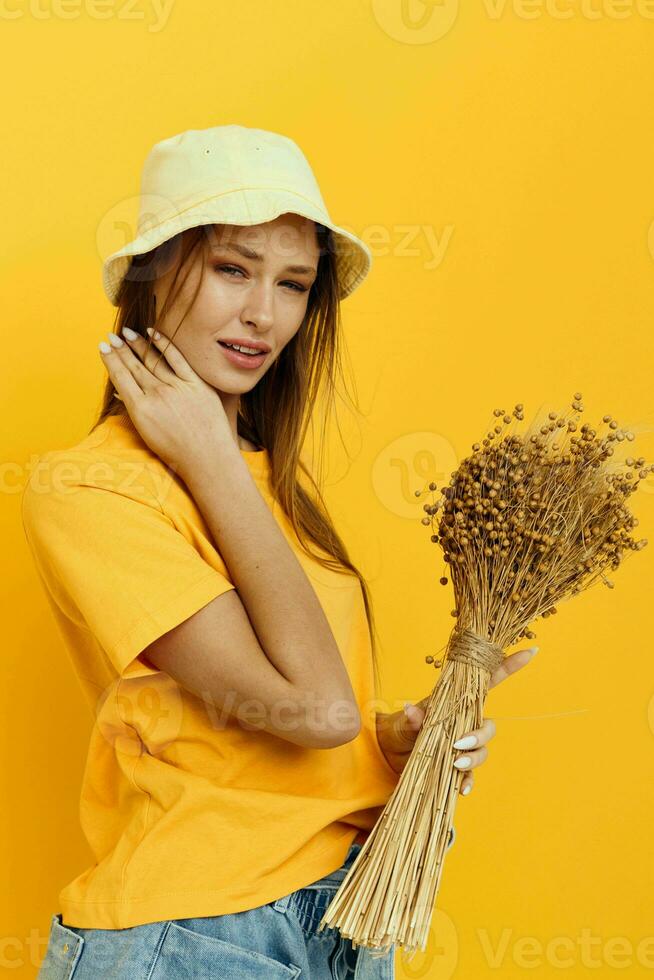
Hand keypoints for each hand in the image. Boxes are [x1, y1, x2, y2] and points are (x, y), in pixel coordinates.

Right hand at [99, 328, 232, 477]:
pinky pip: (178, 358)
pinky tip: (154, 333)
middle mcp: (157, 395)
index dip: (110, 359)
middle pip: (134, 366)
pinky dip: (164, 344)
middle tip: (111, 336)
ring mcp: (177, 388)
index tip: (102, 346)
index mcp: (141, 409)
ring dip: (138, 344)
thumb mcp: (147, 433)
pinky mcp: (196, 384)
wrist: (208, 458)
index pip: (120, 376)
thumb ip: (135, 409)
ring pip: (153, 360)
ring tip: (128, 334)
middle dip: (121, 349)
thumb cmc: (176, 451)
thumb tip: (121, 390)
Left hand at [375, 645, 538, 785]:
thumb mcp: (402, 721)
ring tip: (455, 765)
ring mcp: (462, 746)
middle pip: (488, 726)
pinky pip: (470, 776)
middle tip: (460, 743)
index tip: (531, 652)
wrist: (388, 754)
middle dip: (481, 735)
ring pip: (483, 751)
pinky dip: (468, 783)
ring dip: (474, 759)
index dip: (509, 667)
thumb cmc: (399, 728)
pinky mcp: (456, 767)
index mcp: (455, 702)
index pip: (487, 682)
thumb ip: (412, 718)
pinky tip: (462, 790)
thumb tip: (412, 711)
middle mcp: (463, 723)